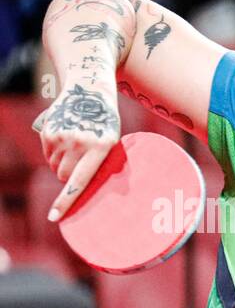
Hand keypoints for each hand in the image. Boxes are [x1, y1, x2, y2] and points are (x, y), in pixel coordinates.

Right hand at [34, 81, 120, 222]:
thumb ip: (105, 166)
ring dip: (62, 165)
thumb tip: (105, 194)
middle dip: (69, 177)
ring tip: (76, 149)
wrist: (89, 90)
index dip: (66, 201)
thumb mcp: (113, 142)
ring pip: (55, 167)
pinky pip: (47, 155)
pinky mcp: (48, 131)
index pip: (79, 181)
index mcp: (100, 148)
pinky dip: (55, 153)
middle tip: (81, 165)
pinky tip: (67, 140)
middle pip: (64, 177)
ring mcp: (61, 136)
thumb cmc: (106, 124)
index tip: (54, 217)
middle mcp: (78, 143)